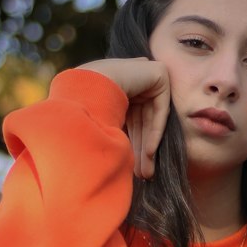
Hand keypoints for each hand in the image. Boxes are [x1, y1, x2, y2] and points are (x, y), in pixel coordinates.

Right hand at [82, 57, 169, 178]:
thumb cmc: (86, 106)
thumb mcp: (103, 123)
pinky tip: (149, 153)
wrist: (88, 88)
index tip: (132, 167)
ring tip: (145, 171)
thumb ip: (117, 132)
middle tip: (141, 173)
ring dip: (148, 147)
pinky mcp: (159, 74)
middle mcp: (134, 77)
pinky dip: (155, 132)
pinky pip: (160, 109)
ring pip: (151, 119)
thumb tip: (113, 162)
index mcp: (119, 83)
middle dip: (140, 149)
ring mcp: (147, 73)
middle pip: (142, 121)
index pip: (131, 118)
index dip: (132, 143)